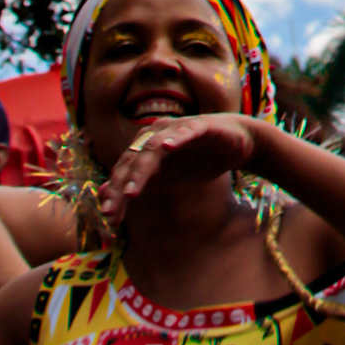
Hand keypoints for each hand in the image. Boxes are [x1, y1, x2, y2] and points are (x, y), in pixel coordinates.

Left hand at [99, 111, 256, 226]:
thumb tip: (107, 196)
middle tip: (111, 211)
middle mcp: (157, 133)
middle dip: (120, 185)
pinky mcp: (201, 126)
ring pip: (152, 148)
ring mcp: (177, 128)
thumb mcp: (168, 177)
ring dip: (140, 169)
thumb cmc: (200, 158)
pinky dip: (176, 139)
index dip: (114, 193)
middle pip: (133, 159)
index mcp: (147, 146)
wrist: (237, 144)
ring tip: (131, 191)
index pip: (125, 169)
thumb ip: (140, 183)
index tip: (109, 218)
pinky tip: (167, 147)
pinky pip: (186, 132)